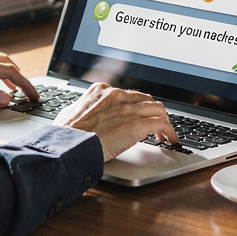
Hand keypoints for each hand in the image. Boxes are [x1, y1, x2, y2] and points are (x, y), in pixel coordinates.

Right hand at [53, 83, 176, 161]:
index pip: (127, 94)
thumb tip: (81, 113)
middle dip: (151, 112)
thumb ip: (81, 109)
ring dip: (164, 121)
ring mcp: (128, 109)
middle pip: (145, 99)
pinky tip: (170, 140)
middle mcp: (116, 95)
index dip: (135, 107)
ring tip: (165, 133)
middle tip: (154, 124)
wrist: (71, 145)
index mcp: (100, 91)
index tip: (137, 115)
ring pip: (157, 108)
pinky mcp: (137, 125)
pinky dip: (169, 132)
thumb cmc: (66, 134)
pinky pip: (161, 124)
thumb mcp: (70, 113)